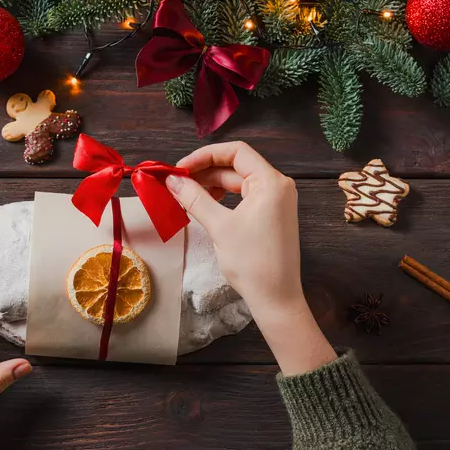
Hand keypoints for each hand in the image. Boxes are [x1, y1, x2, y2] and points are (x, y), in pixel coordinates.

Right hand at [166, 142, 335, 374]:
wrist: (276, 298)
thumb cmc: (253, 263)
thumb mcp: (219, 226)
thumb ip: (194, 198)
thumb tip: (171, 181)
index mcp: (271, 182)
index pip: (236, 152)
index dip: (204, 156)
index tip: (180, 168)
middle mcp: (278, 186)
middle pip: (236, 165)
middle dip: (205, 172)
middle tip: (177, 183)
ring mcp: (276, 201)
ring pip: (238, 181)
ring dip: (212, 185)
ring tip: (187, 195)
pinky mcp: (271, 215)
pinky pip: (244, 197)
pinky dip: (223, 198)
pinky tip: (205, 205)